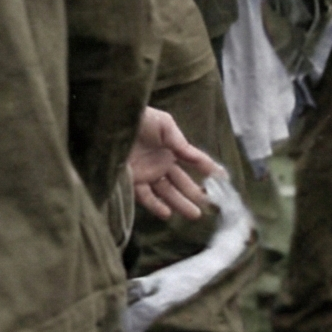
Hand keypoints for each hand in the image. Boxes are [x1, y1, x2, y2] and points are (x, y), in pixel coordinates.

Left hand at [129, 106, 218, 220]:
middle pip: (182, 182)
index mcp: (171, 148)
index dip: (209, 169)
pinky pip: (145, 196)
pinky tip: (168, 214)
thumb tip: (197, 158)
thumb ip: (180, 142)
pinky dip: (156, 206)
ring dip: (181, 203)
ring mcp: (147, 173)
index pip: (194, 161)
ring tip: (195, 214)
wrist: (107, 121)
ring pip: (167, 192)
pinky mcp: (131, 180)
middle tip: (211, 205)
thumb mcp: (163, 124)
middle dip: (197, 193)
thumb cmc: (136, 116)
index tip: (223, 180)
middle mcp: (161, 163)